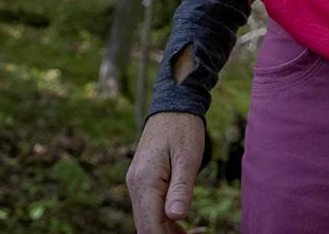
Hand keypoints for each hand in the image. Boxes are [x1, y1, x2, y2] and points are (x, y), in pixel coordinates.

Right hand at [127, 111, 205, 233]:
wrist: (172, 106)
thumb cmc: (183, 129)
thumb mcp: (188, 158)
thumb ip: (181, 188)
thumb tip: (176, 218)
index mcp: (145, 181)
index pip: (150, 225)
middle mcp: (135, 185)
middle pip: (146, 226)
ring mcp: (137, 184)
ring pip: (147, 220)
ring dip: (167, 231)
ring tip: (193, 233)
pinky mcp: (142, 181)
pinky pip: (149, 209)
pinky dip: (164, 220)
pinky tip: (181, 226)